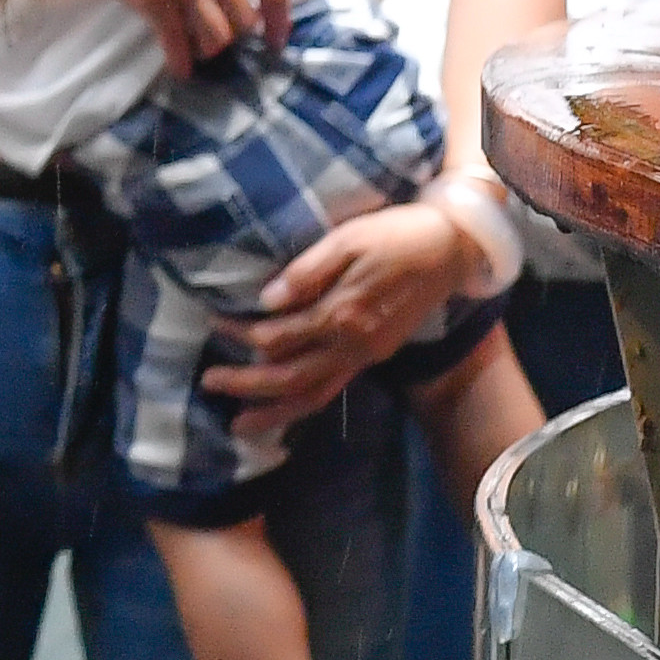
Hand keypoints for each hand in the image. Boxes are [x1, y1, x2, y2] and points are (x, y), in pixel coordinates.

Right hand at [25, 0, 289, 75]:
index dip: (281, 20)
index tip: (278, 38)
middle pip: (244, 19)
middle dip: (236, 32)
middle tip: (222, 34)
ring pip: (216, 36)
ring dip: (209, 47)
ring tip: (198, 46)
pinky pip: (176, 42)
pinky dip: (180, 61)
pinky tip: (178, 68)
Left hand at [199, 197, 473, 439]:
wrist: (451, 249)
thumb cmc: (395, 235)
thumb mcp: (347, 239)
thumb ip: (307, 272)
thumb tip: (266, 300)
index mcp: (343, 315)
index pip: (279, 338)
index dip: (240, 334)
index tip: (213, 322)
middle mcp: (354, 345)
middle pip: (292, 378)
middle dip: (248, 387)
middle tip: (208, 383)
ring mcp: (366, 355)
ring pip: (315, 395)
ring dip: (276, 412)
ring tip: (240, 425)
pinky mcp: (374, 355)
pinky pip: (333, 389)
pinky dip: (304, 402)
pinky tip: (284, 407)